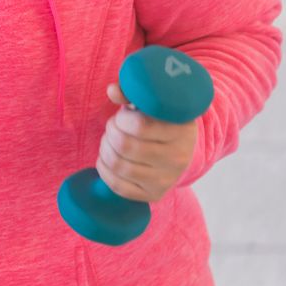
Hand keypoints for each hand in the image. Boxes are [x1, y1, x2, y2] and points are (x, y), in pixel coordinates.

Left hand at [95, 82, 197, 203]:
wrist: (179, 149)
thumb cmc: (160, 120)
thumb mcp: (152, 103)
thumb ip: (132, 92)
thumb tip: (112, 91)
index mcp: (182, 131)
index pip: (140, 126)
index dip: (121, 119)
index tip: (122, 116)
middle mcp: (178, 158)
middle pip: (125, 146)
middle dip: (110, 132)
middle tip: (113, 127)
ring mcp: (167, 179)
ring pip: (119, 165)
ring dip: (105, 150)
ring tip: (110, 141)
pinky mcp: (155, 194)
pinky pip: (118, 186)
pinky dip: (104, 171)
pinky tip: (106, 159)